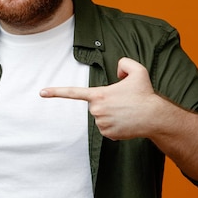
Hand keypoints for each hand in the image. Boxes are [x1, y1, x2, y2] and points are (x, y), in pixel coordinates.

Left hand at [40, 57, 159, 139]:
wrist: (154, 117)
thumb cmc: (145, 94)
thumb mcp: (137, 70)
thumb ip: (124, 62)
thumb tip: (116, 71)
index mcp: (99, 95)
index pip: (73, 93)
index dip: (56, 92)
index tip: (42, 93)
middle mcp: (97, 110)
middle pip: (96, 104)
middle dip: (107, 101)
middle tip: (124, 101)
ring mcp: (101, 124)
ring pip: (102, 116)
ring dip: (112, 113)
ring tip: (127, 111)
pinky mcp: (108, 134)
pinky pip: (107, 127)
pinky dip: (116, 124)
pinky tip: (127, 121)